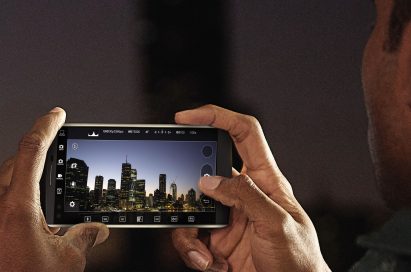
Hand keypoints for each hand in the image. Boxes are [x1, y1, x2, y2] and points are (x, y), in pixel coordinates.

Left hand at [0, 108, 108, 270]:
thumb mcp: (66, 260)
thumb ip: (84, 237)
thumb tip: (97, 230)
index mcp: (17, 207)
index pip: (32, 150)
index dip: (46, 126)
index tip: (57, 115)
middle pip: (15, 160)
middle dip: (38, 147)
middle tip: (56, 143)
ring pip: (5, 179)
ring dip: (26, 172)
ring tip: (46, 178)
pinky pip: (1, 198)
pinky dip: (18, 193)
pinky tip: (31, 209)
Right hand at [171, 105, 329, 271]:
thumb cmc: (298, 261)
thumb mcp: (277, 224)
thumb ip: (245, 197)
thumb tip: (210, 180)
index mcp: (265, 180)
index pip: (243, 134)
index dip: (217, 117)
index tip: (187, 117)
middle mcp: (243, 194)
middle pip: (205, 170)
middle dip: (187, 181)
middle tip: (176, 191)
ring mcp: (227, 217)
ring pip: (191, 207)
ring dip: (188, 232)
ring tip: (203, 255)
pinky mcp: (215, 239)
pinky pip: (189, 235)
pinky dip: (192, 252)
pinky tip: (211, 265)